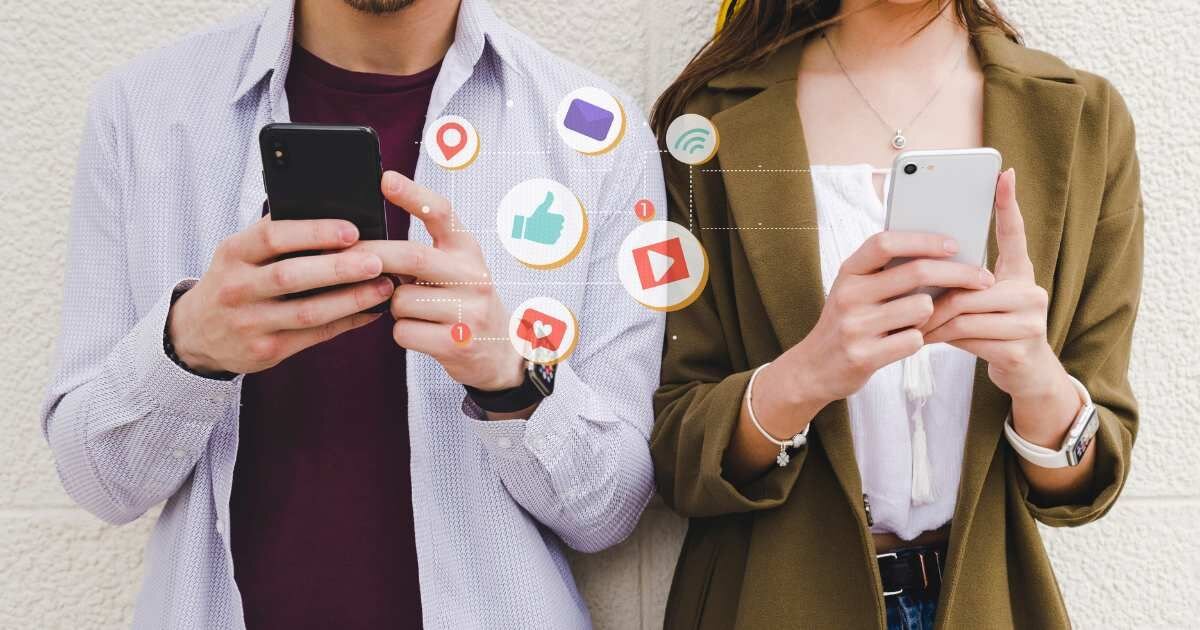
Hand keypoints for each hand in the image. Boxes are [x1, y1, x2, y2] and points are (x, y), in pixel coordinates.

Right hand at [168, 216, 393, 374]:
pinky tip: (370, 311)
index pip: (272, 236)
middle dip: (338, 268)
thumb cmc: (235, 281)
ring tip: (384, 287)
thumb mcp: (240, 253)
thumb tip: (338, 221)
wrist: (197, 332)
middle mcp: (237, 287)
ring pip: (307, 311)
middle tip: (377, 261)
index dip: (314, 232)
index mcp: (233, 253)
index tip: (351, 230)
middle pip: (291, 275)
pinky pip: (314, 335)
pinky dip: (346, 322)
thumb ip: (276, 239)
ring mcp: (250, 322)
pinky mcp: (265, 350)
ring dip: (351, 299)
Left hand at [353, 171, 523, 391]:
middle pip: (411, 256)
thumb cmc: (464, 304)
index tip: (386, 180)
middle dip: (372, 256)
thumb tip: (366, 245)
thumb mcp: (457, 270)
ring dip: (392, 306)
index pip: (442, 214)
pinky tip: (420, 333)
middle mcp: (473, 276)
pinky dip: (401, 332)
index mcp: (468, 251)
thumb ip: (424, 254)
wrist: (501, 353)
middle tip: (342, 257)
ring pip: (401, 300)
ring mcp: (468, 311)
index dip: (413, 195)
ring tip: (414, 311)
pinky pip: (403, 331)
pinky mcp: (457, 343)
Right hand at [511, 191, 563, 244]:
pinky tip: (546, 235)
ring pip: (558, 232)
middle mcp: (557, 227)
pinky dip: (551, 238)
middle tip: (545, 224)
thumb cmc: (533, 218)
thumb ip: (548, 200)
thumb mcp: (541, 208)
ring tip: (545, 230)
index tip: (549, 218)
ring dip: (554, 231)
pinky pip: (555, 239)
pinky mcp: (552, 242)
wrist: (526, 231)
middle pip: (560, 226)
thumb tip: (550, 191)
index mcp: (556, 219)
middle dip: (555, 225)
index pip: (561, 219)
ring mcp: (555, 235)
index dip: (556, 218)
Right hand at [761, 231, 994, 410]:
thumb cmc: (847, 322)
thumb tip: (942, 252)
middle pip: (916, 273)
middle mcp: (848, 295)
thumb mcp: (855, 290)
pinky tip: (905, 342)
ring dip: (932, 315)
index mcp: (848, 272)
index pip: (886, 243)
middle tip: (983, 279)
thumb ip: (885, 272)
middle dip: (958, 274)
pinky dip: (918, 341)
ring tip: (920, 321)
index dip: (923, 240)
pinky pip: (914, 341)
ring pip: (922, 308)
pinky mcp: (863, 356)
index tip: (954, 245)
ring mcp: (854, 326)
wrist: (814, 368)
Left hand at [920, 169, 1068, 399]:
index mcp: (1021, 274)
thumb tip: (918, 262)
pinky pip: (967, 338)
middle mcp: (1032, 291)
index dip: (1009, 204)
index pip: (1015, 234)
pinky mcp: (1020, 350)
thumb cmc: (992, 331)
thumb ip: (961, 283)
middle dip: (933, 296)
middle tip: (906, 302)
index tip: (1003, 173)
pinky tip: (926, 340)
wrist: (1027, 375)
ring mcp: (1030, 321)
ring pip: (964, 312)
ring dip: (931, 320)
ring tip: (913, 325)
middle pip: (969, 283)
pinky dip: (940, 339)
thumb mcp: (981, 303)